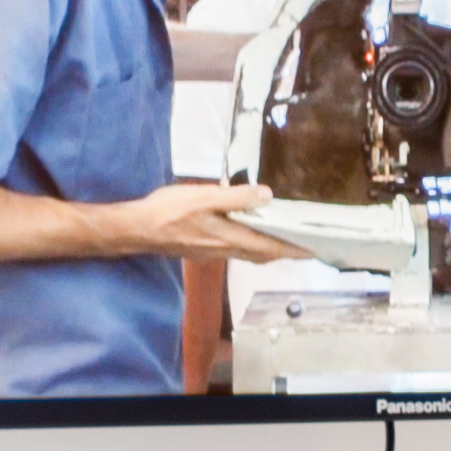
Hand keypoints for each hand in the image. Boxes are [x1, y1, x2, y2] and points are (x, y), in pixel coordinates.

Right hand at [119, 179, 307, 263]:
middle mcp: (224, 250)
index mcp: (229, 238)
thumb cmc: (168, 212)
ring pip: (249, 253)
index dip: (293, 250)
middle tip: (305, 246)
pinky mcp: (203, 249)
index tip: (313, 251)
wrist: (136, 229)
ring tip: (283, 239)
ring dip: (268, 248)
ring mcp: (213, 252)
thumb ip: (236, 197)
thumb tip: (267, 196)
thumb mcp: (204, 198)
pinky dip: (250, 244)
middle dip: (285, 251)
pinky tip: (249, 233)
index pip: (270, 248)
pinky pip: (235, 249)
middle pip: (263, 254)